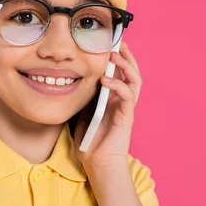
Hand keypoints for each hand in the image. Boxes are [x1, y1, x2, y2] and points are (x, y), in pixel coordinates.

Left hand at [74, 40, 142, 173]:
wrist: (98, 164)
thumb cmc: (90, 140)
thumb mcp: (83, 111)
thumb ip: (84, 95)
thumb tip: (70, 76)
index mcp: (114, 98)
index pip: (120, 73)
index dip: (118, 57)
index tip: (110, 42)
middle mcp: (123, 101)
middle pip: (132, 72)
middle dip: (127, 55)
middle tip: (118, 41)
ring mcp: (126, 108)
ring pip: (135, 80)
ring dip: (126, 65)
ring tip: (115, 54)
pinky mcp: (127, 116)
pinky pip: (127, 96)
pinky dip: (118, 85)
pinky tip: (105, 80)